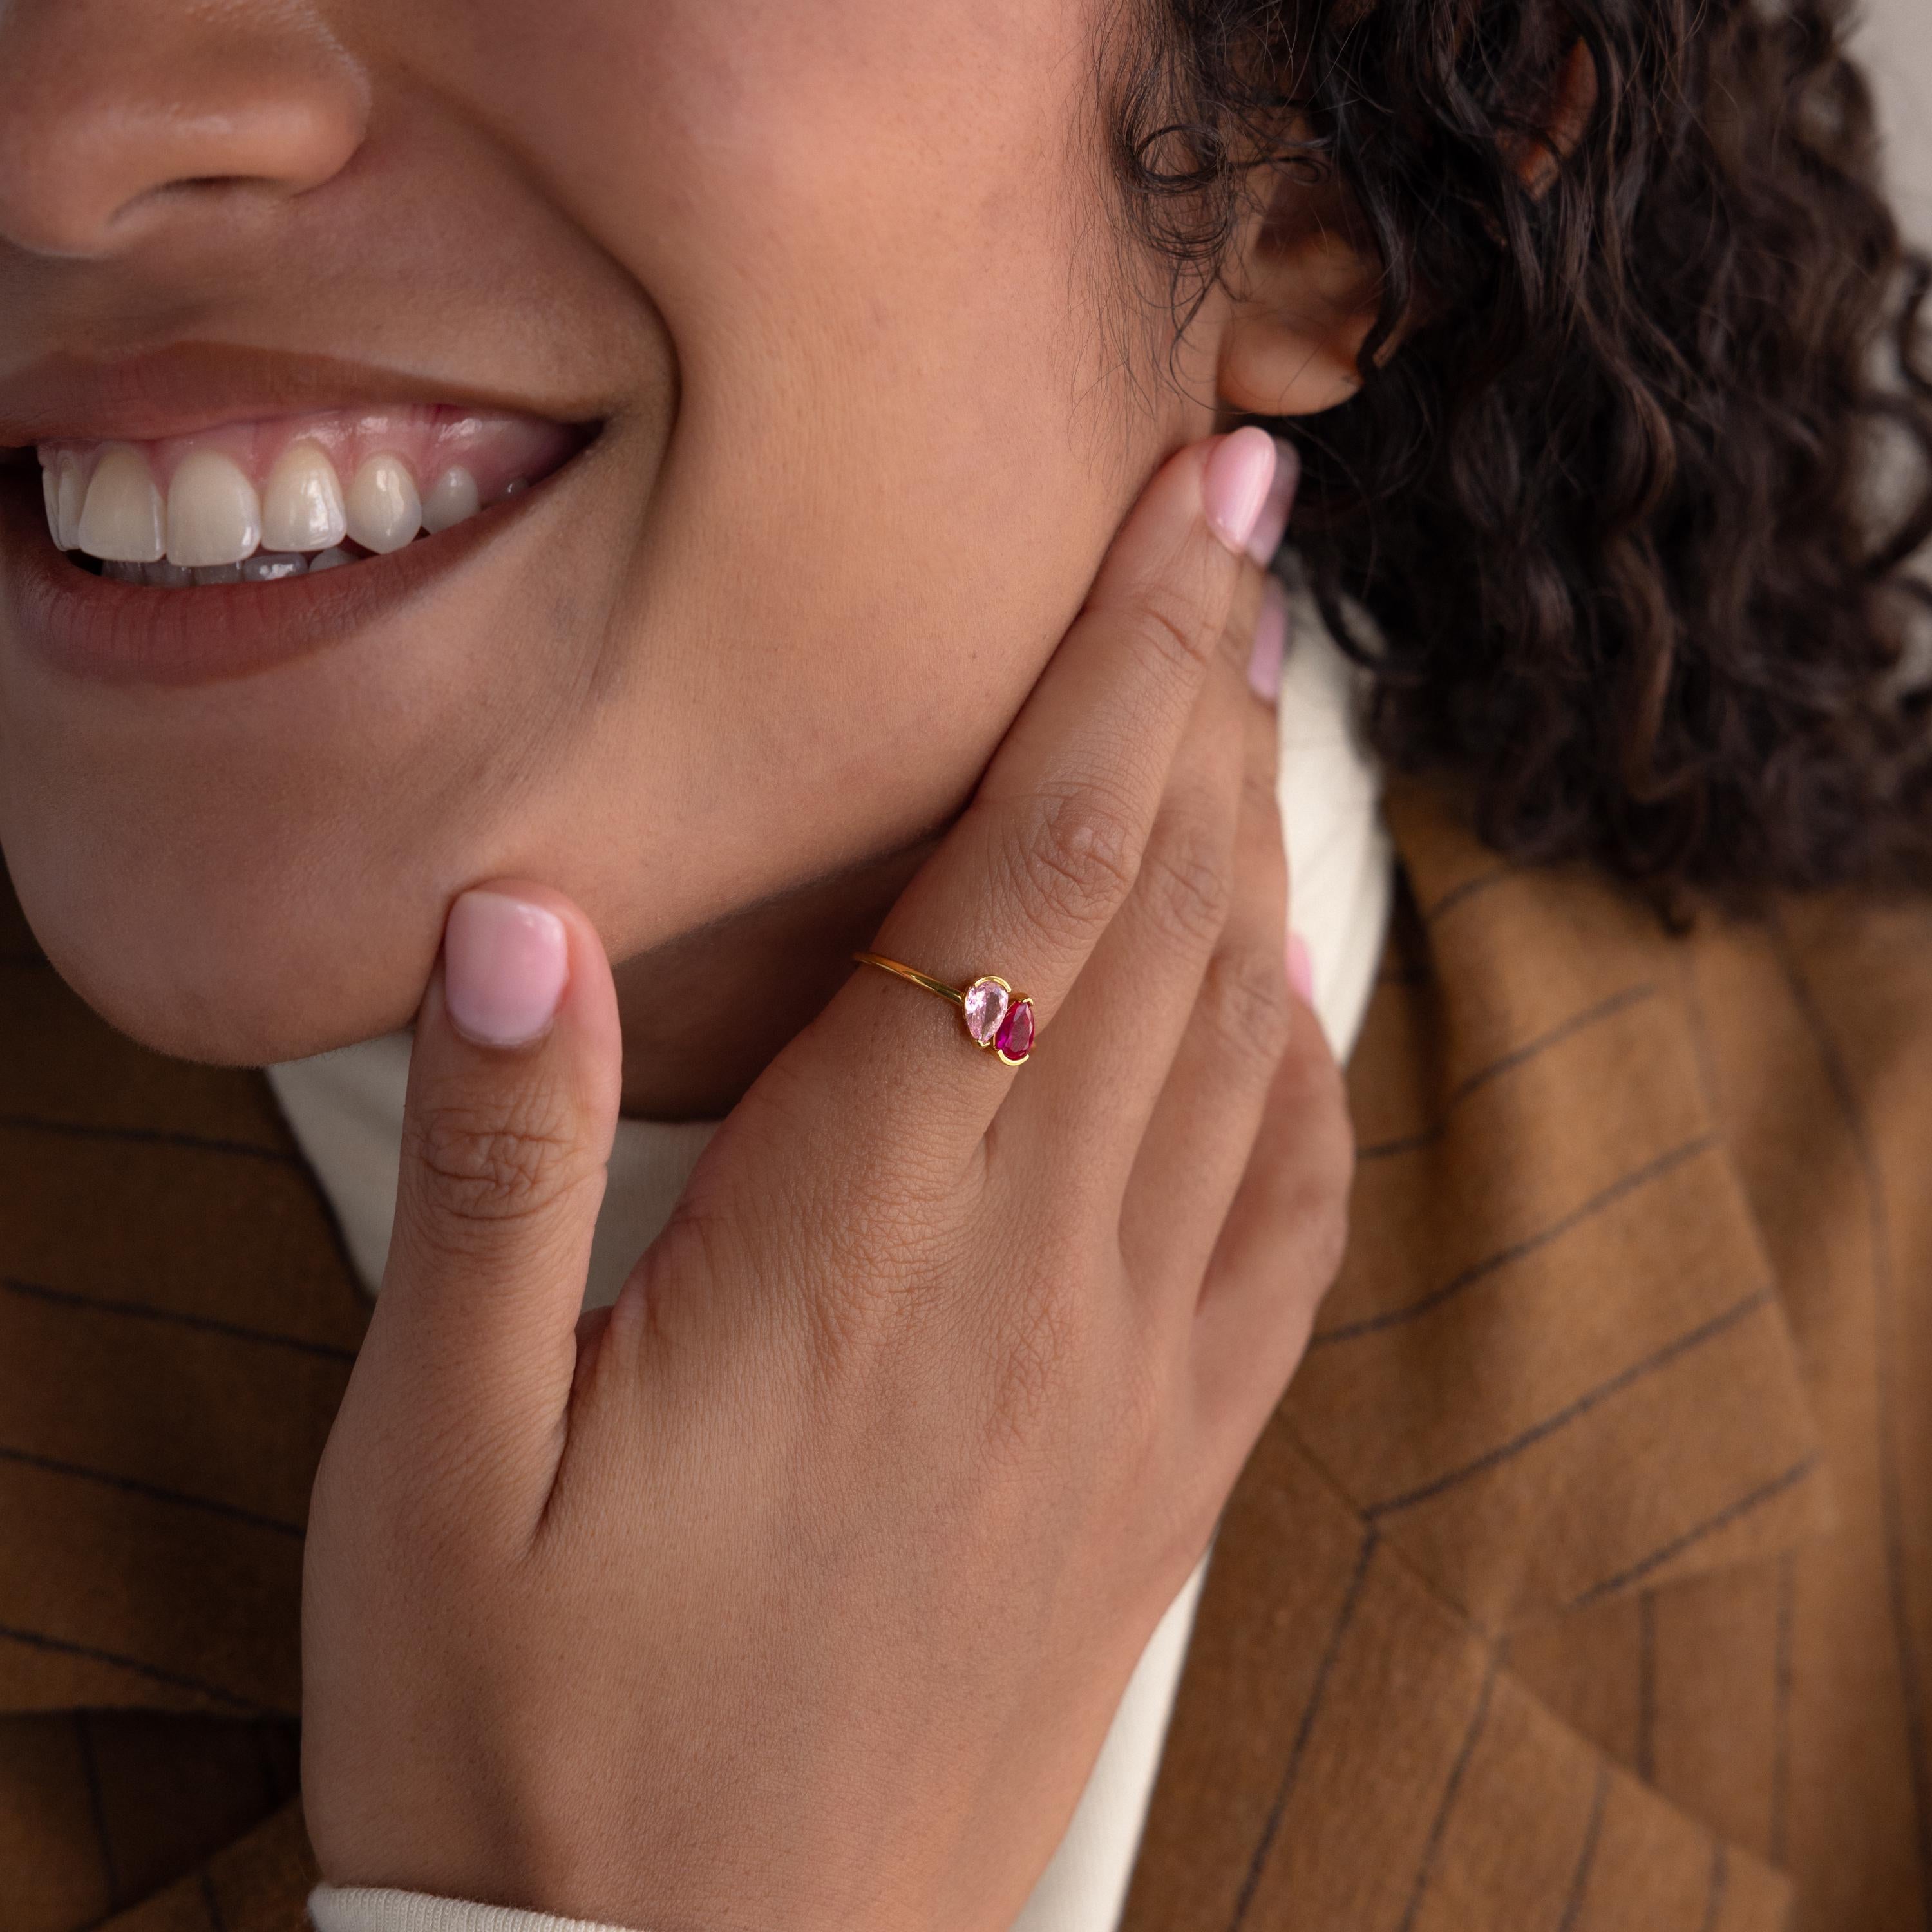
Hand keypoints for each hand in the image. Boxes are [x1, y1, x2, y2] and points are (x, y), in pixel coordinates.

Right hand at [301, 427, 1352, 1931]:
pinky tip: (1281, 1003)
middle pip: (1157, 921)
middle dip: (1201, 701)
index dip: (1116, 673)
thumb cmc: (535, 1741)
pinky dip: (1300, 1074)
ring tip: (1242, 711)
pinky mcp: (1154, 1476)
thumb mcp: (436, 1461)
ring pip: (1238, 1049)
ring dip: (1251, 855)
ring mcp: (1118, 1387)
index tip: (1188, 515)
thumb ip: (493, 1171)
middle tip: (1229, 542)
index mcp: (851, 1251)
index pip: (1026, 883)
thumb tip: (514, 918)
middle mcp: (1026, 1290)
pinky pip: (1279, 1229)